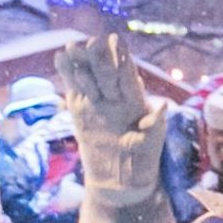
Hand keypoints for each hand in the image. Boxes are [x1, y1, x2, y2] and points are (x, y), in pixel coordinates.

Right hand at [57, 35, 165, 195]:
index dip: (122, 58)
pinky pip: (74, 90)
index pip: (128, 75)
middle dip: (99, 57)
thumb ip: (155, 125)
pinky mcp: (81, 111)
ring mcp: (97, 103)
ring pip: (88, 78)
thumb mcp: (151, 145)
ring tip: (71, 46)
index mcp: (135, 101)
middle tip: (91, 41)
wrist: (120, 183)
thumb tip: (162, 106)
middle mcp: (116, 98)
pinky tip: (59, 59)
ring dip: (80, 61)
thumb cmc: (142, 163)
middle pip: (106, 73)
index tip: (116, 39)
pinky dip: (67, 75)